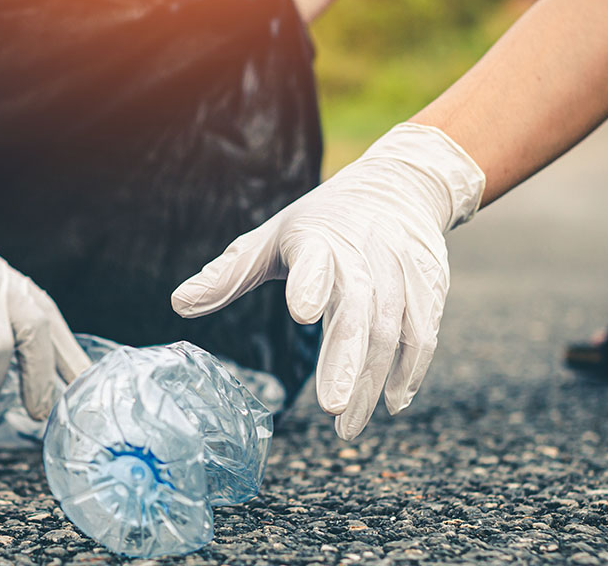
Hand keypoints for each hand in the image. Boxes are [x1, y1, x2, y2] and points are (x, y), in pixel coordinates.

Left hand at [171, 124, 483, 438]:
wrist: (399, 185)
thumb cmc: (321, 221)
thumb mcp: (270, 240)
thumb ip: (228, 275)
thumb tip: (177, 304)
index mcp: (319, 239)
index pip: (315, 261)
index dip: (310, 284)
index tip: (301, 311)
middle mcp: (365, 253)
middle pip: (360, 309)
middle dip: (347, 359)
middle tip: (333, 408)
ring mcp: (402, 268)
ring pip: (395, 329)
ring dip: (374, 380)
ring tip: (349, 423)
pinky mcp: (429, 284)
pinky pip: (423, 331)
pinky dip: (411, 369)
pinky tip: (391, 402)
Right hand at [183, 0, 403, 22]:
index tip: (168, 8)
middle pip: (209, 11)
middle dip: (198, 18)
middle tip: (182, 29)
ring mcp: (254, 14)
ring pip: (229, 29)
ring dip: (220, 33)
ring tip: (202, 40)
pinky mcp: (275, 30)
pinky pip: (254, 41)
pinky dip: (244, 44)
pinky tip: (231, 48)